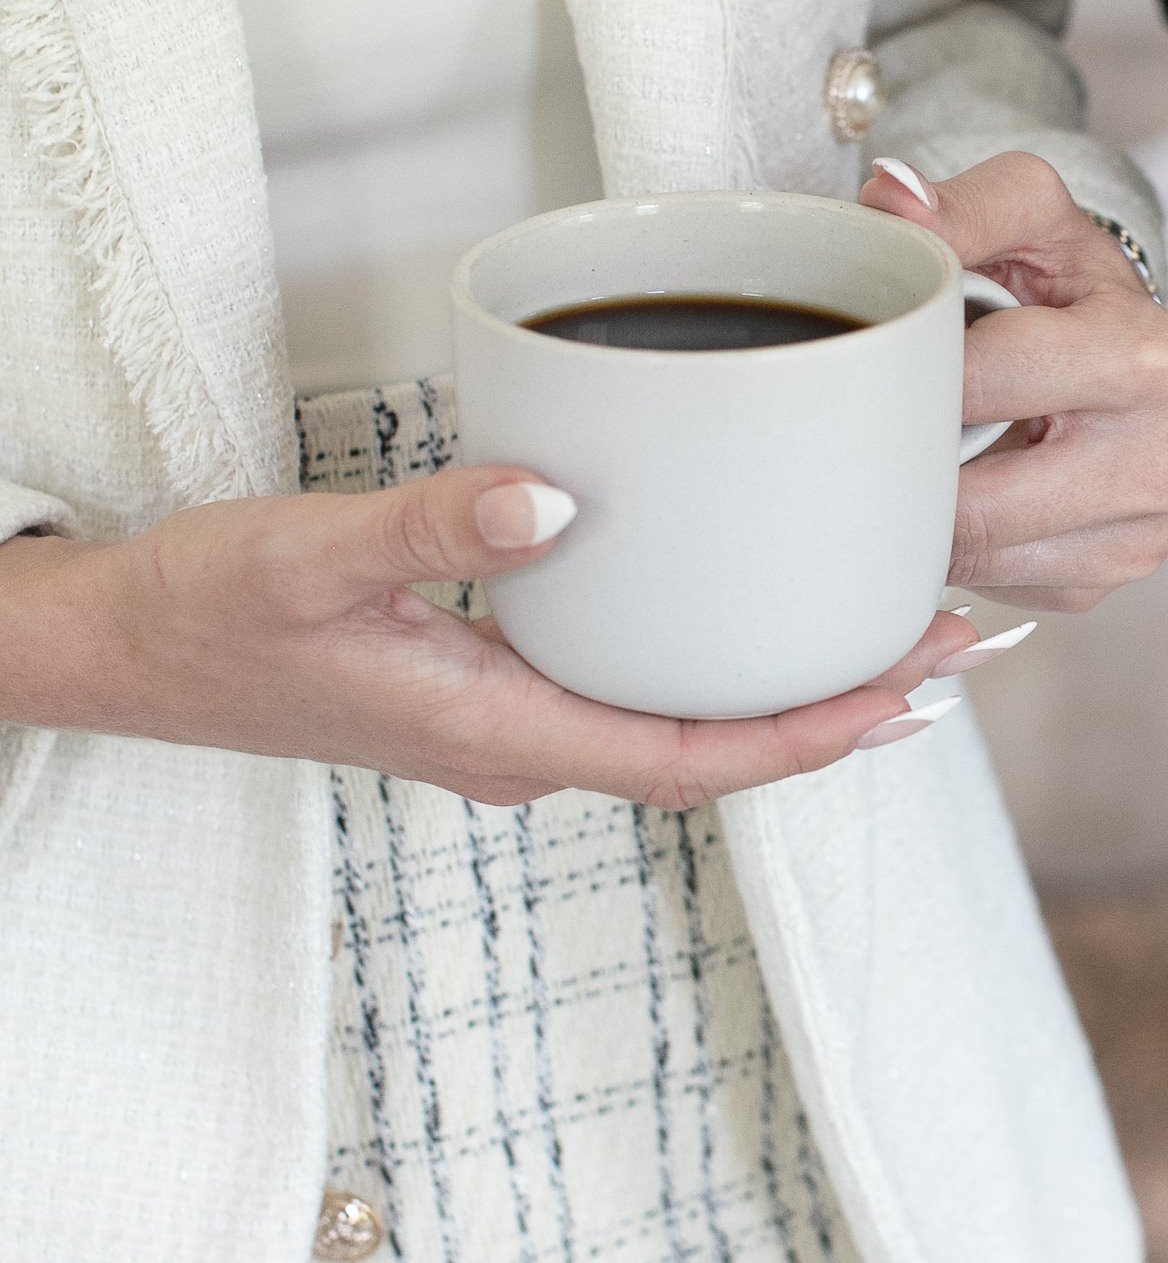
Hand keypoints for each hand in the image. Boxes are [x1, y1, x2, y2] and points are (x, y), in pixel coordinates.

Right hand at [0, 473, 971, 804]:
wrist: (119, 649)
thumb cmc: (204, 613)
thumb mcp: (308, 554)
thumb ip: (427, 525)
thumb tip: (554, 503)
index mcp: (502, 736)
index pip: (697, 759)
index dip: (815, 734)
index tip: (913, 689)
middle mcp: (524, 749)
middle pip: (718, 748)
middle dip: (840, 706)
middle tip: (953, 639)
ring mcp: (508, 726)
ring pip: (681, 721)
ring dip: (787, 686)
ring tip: (889, 623)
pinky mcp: (489, 689)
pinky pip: (633, 690)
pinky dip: (713, 658)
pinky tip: (750, 606)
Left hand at [860, 150, 1167, 606]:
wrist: (1117, 347)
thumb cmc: (1061, 281)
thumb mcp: (1024, 214)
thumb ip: (958, 203)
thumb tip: (891, 197)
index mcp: (1144, 354)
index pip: (984, 382)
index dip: (913, 372)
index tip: (882, 360)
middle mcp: (1162, 455)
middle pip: (979, 501)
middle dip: (912, 463)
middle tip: (876, 423)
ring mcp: (1142, 532)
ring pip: (979, 556)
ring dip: (929, 513)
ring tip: (923, 453)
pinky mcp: (1106, 580)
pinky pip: (996, 583)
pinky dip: (963, 546)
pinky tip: (967, 492)